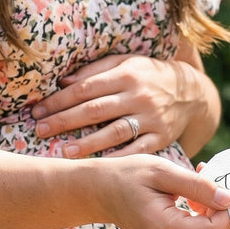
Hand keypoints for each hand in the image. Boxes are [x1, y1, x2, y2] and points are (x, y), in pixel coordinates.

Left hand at [31, 54, 208, 157]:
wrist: (191, 92)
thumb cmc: (149, 75)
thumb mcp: (126, 62)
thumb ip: (96, 71)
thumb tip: (63, 82)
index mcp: (127, 74)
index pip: (86, 88)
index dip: (60, 100)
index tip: (38, 111)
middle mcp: (139, 96)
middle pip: (95, 109)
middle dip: (65, 121)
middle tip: (40, 130)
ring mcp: (151, 118)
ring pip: (115, 131)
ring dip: (88, 143)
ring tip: (65, 152)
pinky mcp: (161, 137)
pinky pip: (138, 150)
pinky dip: (119, 158)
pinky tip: (100, 165)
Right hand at [96, 154, 229, 228]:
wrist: (101, 191)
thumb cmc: (129, 176)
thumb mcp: (164, 172)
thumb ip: (198, 187)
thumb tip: (229, 200)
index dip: (226, 209)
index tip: (218, 184)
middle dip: (218, 207)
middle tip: (205, 178)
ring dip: (209, 211)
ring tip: (192, 187)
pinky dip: (200, 218)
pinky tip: (188, 200)